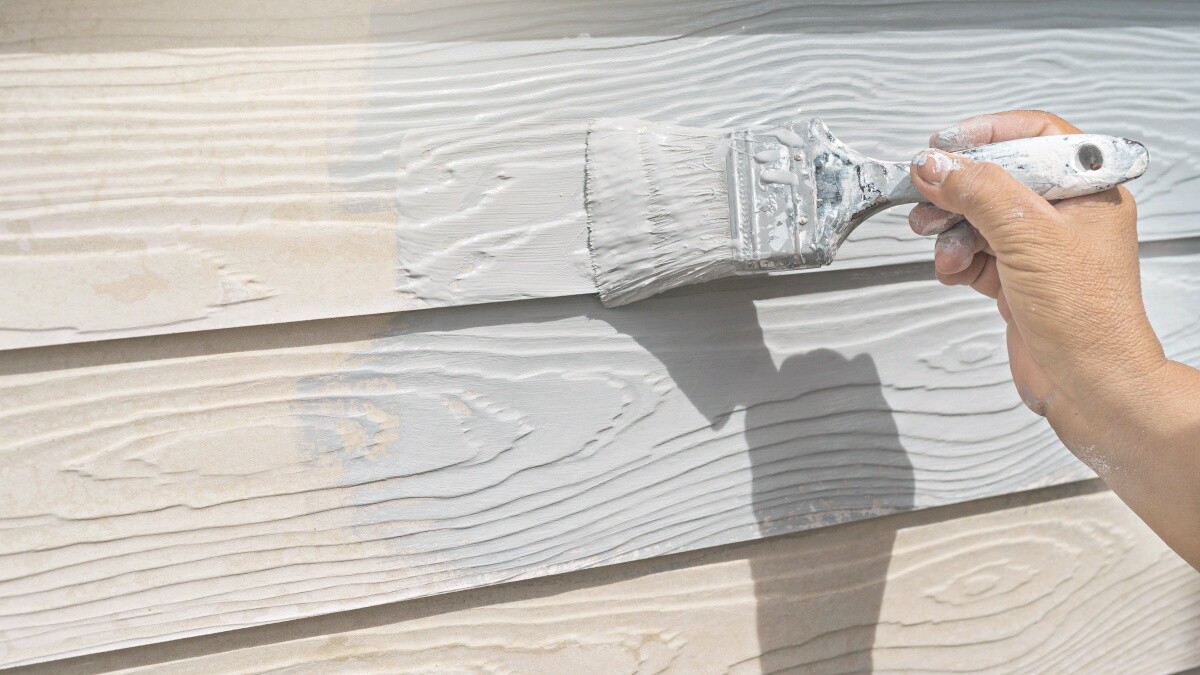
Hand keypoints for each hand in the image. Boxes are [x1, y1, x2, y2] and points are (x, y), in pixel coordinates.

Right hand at [906, 111, 1165, 440]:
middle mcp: (1066, 214)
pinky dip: (956, 259)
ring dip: (951, 228)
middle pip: (997, 177)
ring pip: (979, 217)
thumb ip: (979, 192)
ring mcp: (1040, 248)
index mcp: (1088, 189)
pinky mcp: (1017, 279)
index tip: (945, 144)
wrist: (1089, 385)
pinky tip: (954, 270)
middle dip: (957, 189)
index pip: (1036, 135)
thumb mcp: (1029, 237)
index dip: (988, 133)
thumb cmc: (1088, 318)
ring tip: (940, 242)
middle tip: (926, 195)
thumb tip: (937, 164)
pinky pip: (973, 253)